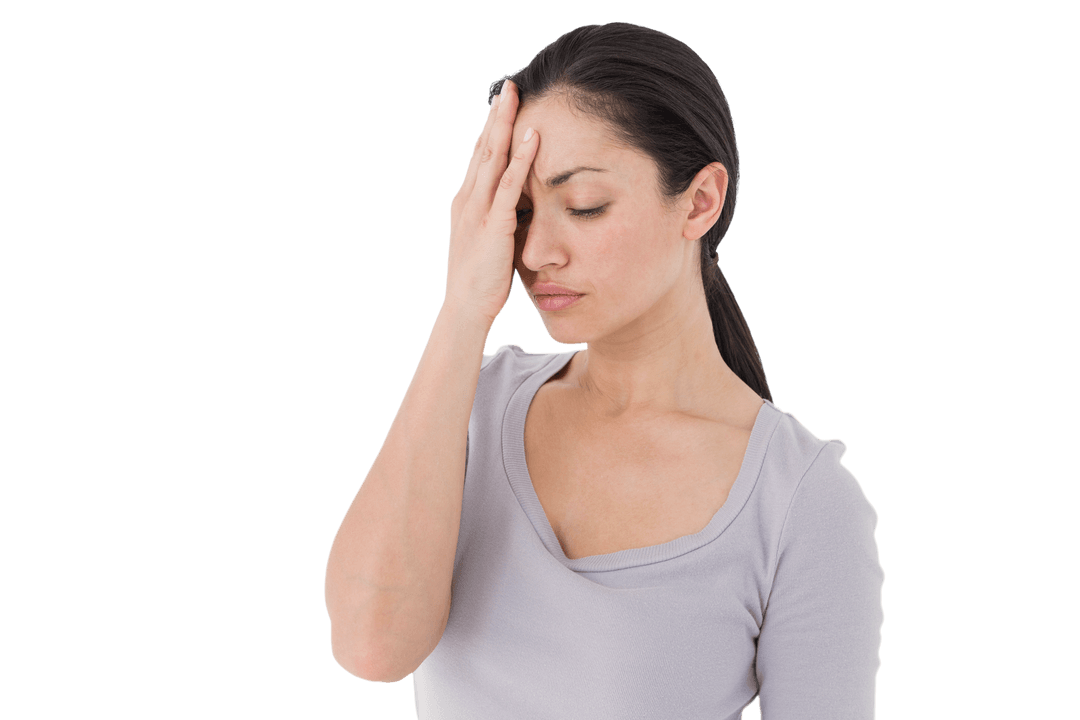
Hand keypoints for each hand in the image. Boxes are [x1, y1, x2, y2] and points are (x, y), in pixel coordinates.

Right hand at [444, 79, 538, 325]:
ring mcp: (479, 210)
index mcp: (466, 202)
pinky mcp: (494, 224)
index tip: (500, 104)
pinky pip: (509, 185)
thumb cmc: (481, 280)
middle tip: (507, 85)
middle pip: (483, 147)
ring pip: (493, 157)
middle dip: (495, 116)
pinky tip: (533, 136)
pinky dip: (521, 158)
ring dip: (505, 125)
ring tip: (516, 95)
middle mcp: (468, 199)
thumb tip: (517, 207)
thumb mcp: (490, 240)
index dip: (490, 129)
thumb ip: (500, 219)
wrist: (467, 308)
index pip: (479, 157)